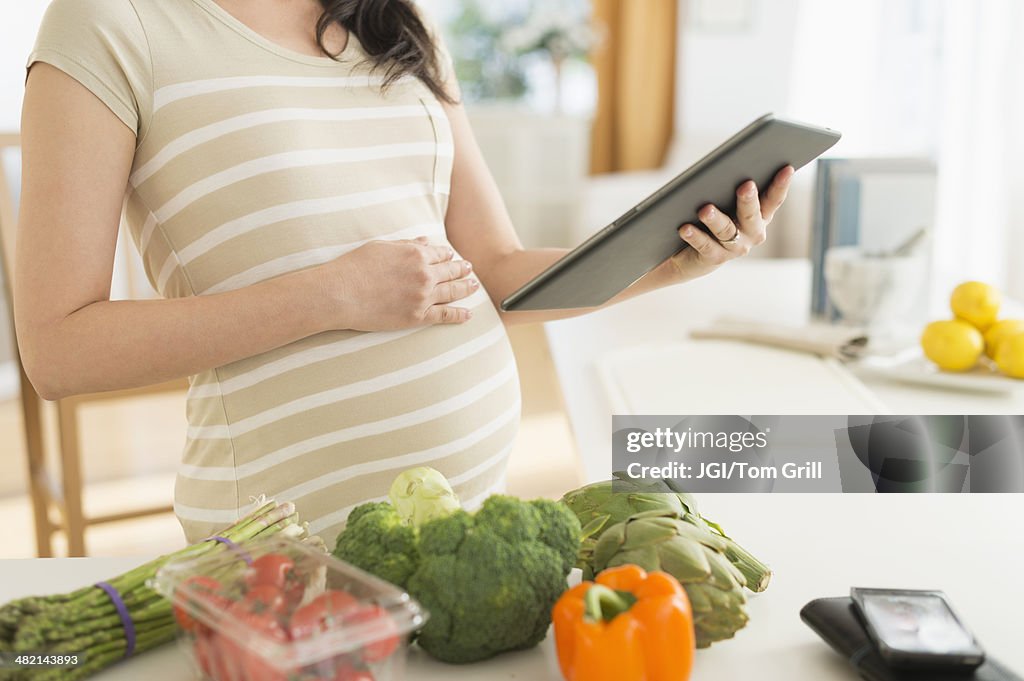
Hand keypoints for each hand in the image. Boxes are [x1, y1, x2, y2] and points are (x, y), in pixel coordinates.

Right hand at [317, 237, 477, 330]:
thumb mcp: (382, 247)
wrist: (340, 293)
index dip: (447, 256)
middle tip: (470, 269)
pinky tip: (468, 314)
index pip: (440, 254)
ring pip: (453, 292)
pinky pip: (445, 315)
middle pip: (451, 271)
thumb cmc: (355, 267)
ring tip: (474, 286)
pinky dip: (459, 315)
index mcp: (416, 254)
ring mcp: (423, 296)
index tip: (451, 257)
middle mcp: (424, 274)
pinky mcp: (418, 317)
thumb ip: (407, 244)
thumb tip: (426, 241)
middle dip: (462, 270)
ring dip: (466, 288)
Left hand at [664, 166, 794, 281]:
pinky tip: (685, 228)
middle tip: (746, 185)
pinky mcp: (715, 258)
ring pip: (726, 231)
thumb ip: (730, 187)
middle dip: (749, 200)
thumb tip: (728, 165)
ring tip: (705, 210)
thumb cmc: (713, 218)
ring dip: (716, 219)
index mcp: (761, 215)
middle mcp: (752, 233)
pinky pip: (705, 245)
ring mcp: (735, 248)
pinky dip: (695, 236)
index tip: (787, 168)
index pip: (773, 199)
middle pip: (751, 215)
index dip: (781, 185)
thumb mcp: (725, 201)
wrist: (693, 254)